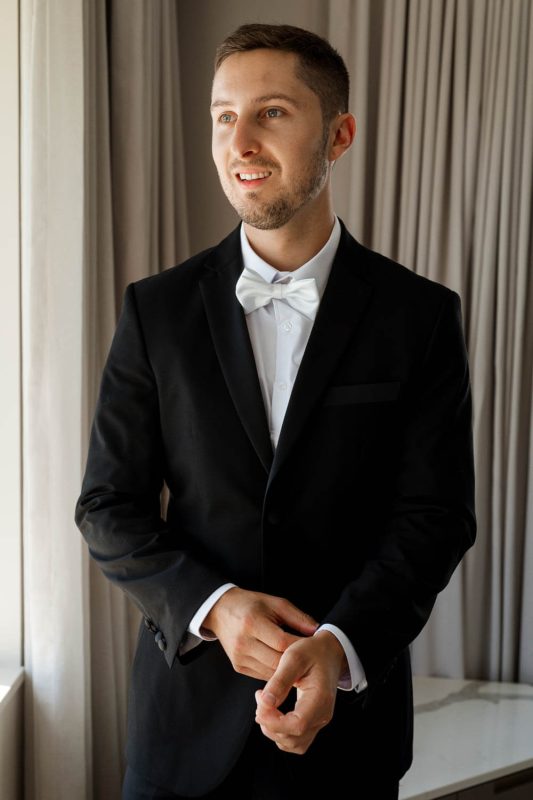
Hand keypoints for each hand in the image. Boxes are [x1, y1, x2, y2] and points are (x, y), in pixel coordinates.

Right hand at [203, 587, 317, 680]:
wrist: (221, 611)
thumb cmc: (251, 604)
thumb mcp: (275, 603)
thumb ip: (297, 617)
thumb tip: (316, 630)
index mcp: (252, 623)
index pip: (282, 642)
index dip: (299, 647)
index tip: (313, 646)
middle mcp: (244, 642)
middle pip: (277, 660)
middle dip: (296, 661)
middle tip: (312, 660)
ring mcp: (239, 657)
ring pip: (271, 671)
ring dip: (288, 670)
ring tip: (302, 665)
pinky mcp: (238, 666)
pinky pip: (263, 674)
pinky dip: (276, 672)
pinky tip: (286, 667)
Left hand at [254, 630, 346, 753]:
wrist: (329, 653)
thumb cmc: (312, 652)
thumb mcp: (294, 657)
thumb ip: (279, 680)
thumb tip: (265, 702)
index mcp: (320, 699)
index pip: (297, 725)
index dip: (274, 721)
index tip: (260, 702)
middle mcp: (322, 715)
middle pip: (293, 738)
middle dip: (269, 723)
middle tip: (261, 697)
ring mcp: (319, 721)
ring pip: (293, 744)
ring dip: (274, 731)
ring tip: (265, 706)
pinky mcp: (313, 723)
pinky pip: (296, 740)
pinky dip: (281, 732)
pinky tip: (273, 713)